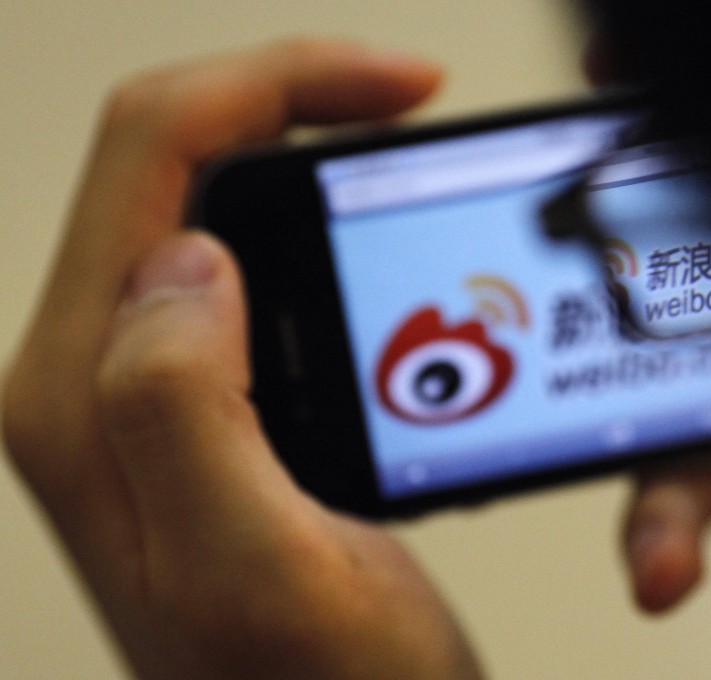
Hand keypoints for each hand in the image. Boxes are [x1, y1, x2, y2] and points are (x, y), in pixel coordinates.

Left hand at [3, 39, 479, 679]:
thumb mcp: (260, 568)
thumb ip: (183, 408)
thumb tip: (190, 256)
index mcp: (90, 393)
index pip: (154, 156)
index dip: (278, 88)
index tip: (399, 88)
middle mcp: (97, 375)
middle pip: (169, 158)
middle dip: (289, 96)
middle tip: (401, 97)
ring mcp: (150, 385)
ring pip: (205, 198)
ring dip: (299, 147)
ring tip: (393, 141)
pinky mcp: (206, 400)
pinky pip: (242, 258)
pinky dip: (312, 212)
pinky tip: (372, 228)